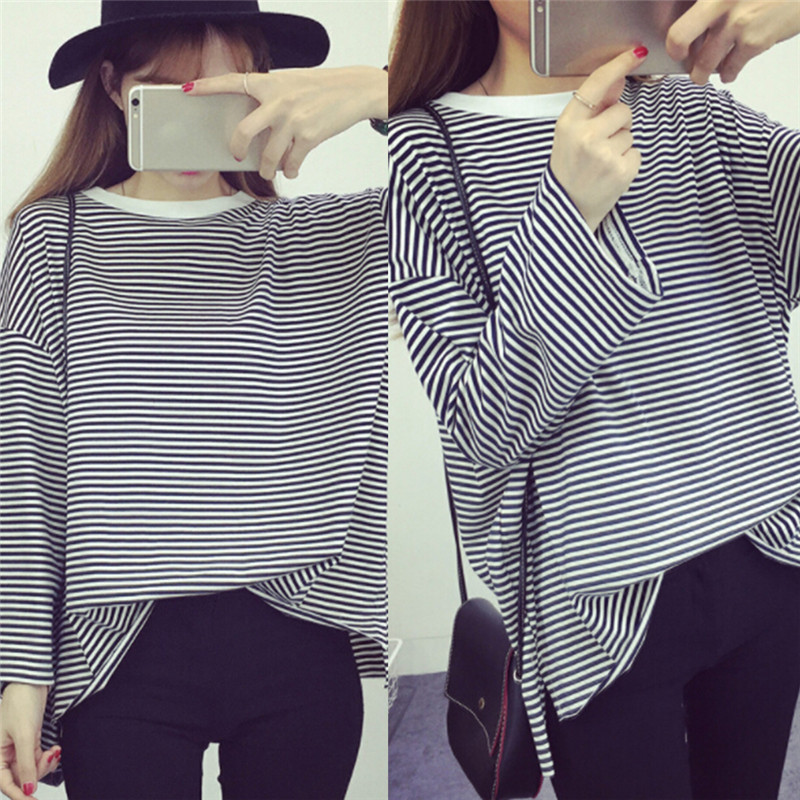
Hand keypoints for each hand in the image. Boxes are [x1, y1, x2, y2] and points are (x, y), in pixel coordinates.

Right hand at [0, 684, 58, 799]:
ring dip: (44, 764)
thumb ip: (27, 763)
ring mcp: (18, 748)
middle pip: (20, 777)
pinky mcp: (30, 740)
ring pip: (31, 769)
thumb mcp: (25, 734)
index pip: (5, 783)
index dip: (19, 794)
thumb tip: (28, 789)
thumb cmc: (21, 703)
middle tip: (51, 758)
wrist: (33, 681)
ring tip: (55, 751)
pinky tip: (55, 750)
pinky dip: (47, 757)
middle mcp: (4, 754)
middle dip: (37, 773)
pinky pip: (37, 758)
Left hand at [184, 66, 387, 179]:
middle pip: (244, 132)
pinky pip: (291, 162)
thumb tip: (257, 129)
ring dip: (267, 168)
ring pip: (268, 156)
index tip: (186, 89)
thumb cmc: (321, 88)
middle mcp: (277, 101)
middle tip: (236, 156)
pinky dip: (291, 170)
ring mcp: (292, 120)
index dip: (207, 86)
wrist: (354, 90)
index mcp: (269, 83)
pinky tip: (292, 169)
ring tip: (270, 170)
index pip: (232, 82)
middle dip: (235, 149)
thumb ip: (271, 99)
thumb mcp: (291, 83)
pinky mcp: (309, 137)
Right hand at [549, 48, 647, 232]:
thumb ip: (594, 108)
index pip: (597, 84)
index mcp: (568, 124)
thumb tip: (618, 78)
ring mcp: (605, 155)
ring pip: (630, 133)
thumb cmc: (569, 169)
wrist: (567, 210)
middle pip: (623, 110)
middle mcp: (586, 137)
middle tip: (599, 146)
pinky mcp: (622, 171)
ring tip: (601, 162)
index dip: (618, 66)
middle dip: (618, 124)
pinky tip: (610, 173)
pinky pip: (636, 152)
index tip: (636, 54)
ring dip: (621, 145)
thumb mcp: (570, 135)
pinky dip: (627, 162)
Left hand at [667, 0, 799, 83]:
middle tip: (682, 58)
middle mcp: (722, 1)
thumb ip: (718, 2)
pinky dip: (728, 73)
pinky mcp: (754, 41)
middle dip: (678, 53)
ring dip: (702, 72)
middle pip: (680, 37)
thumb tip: (701, 20)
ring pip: (705, 60)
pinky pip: (731, 67)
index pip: (683, 20)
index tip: (674, 38)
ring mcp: (737, 23)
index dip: (673, 31)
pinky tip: (728, 72)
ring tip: (702, 74)